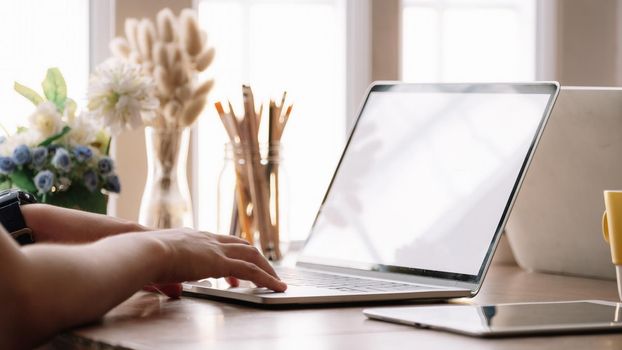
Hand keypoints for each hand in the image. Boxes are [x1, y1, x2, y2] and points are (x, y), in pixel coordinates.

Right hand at [148, 229, 286, 292]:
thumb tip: (174, 290)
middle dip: (255, 258)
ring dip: (265, 268)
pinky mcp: (221, 262)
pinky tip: (276, 287)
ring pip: (251, 255)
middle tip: (264, 273)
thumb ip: (170, 279)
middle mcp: (208, 239)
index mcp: (194, 237)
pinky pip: (251, 271)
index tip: (236, 268)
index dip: (232, 252)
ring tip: (275, 281)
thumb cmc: (145, 257)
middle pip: (240, 245)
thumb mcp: (160, 267)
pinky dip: (267, 279)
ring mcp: (216, 249)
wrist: (145, 250)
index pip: (220, 241)